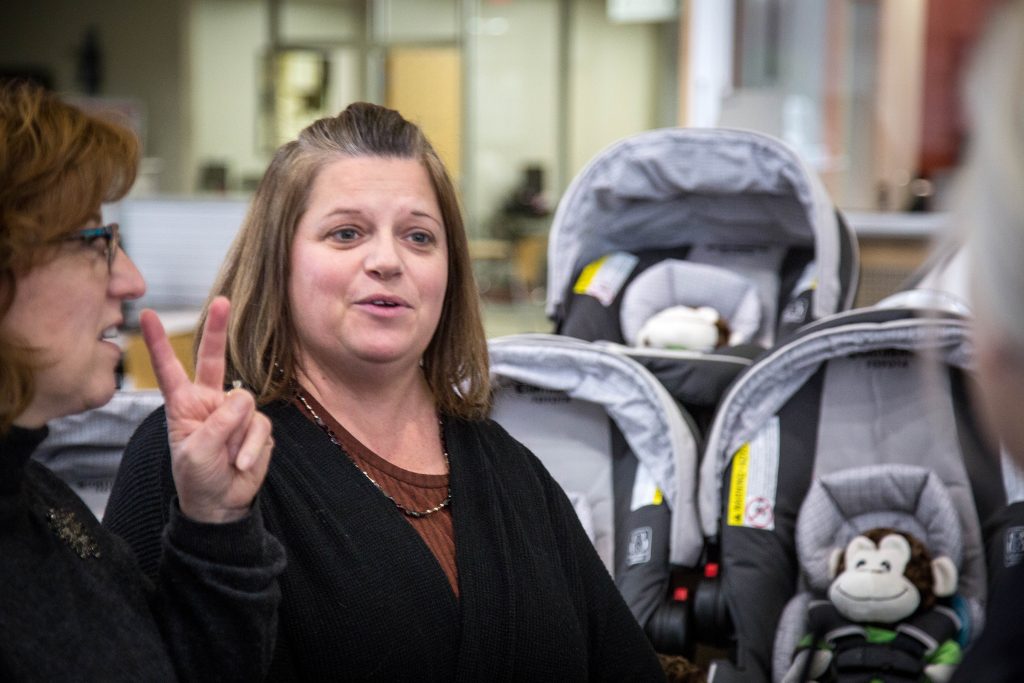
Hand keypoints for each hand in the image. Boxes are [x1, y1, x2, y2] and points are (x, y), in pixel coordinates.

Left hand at [140, 296, 273, 523]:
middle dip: (218, 330)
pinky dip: (251, 447)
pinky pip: (261, 426)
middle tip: (223, 301)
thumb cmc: (198, 479)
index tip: (150, 316)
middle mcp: (210, 402)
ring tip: (228, 459)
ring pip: (245, 405)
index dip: (159, 343)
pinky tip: (242, 463)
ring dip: (237, 436)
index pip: (170, 369)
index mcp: (184, 405)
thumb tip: (244, 399)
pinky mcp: (257, 427)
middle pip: (214, 359)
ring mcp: (235, 413)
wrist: (221, 505)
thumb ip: (218, 423)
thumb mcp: (196, 452)